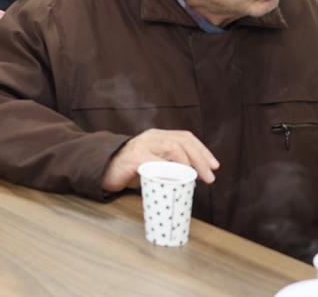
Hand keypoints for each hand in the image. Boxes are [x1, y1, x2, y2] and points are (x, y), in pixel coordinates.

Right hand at [100, 129, 219, 193]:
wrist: (102, 170)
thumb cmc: (131, 170)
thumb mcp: (154, 164)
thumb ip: (170, 164)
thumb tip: (195, 175)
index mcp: (158, 136)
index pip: (186, 137)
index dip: (202, 150)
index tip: (214, 166)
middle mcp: (152, 137)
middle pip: (182, 142)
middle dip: (200, 159)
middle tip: (210, 177)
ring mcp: (143, 145)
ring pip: (173, 148)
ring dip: (189, 164)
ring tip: (196, 179)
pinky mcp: (135, 157)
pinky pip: (158, 163)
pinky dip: (171, 171)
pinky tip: (178, 180)